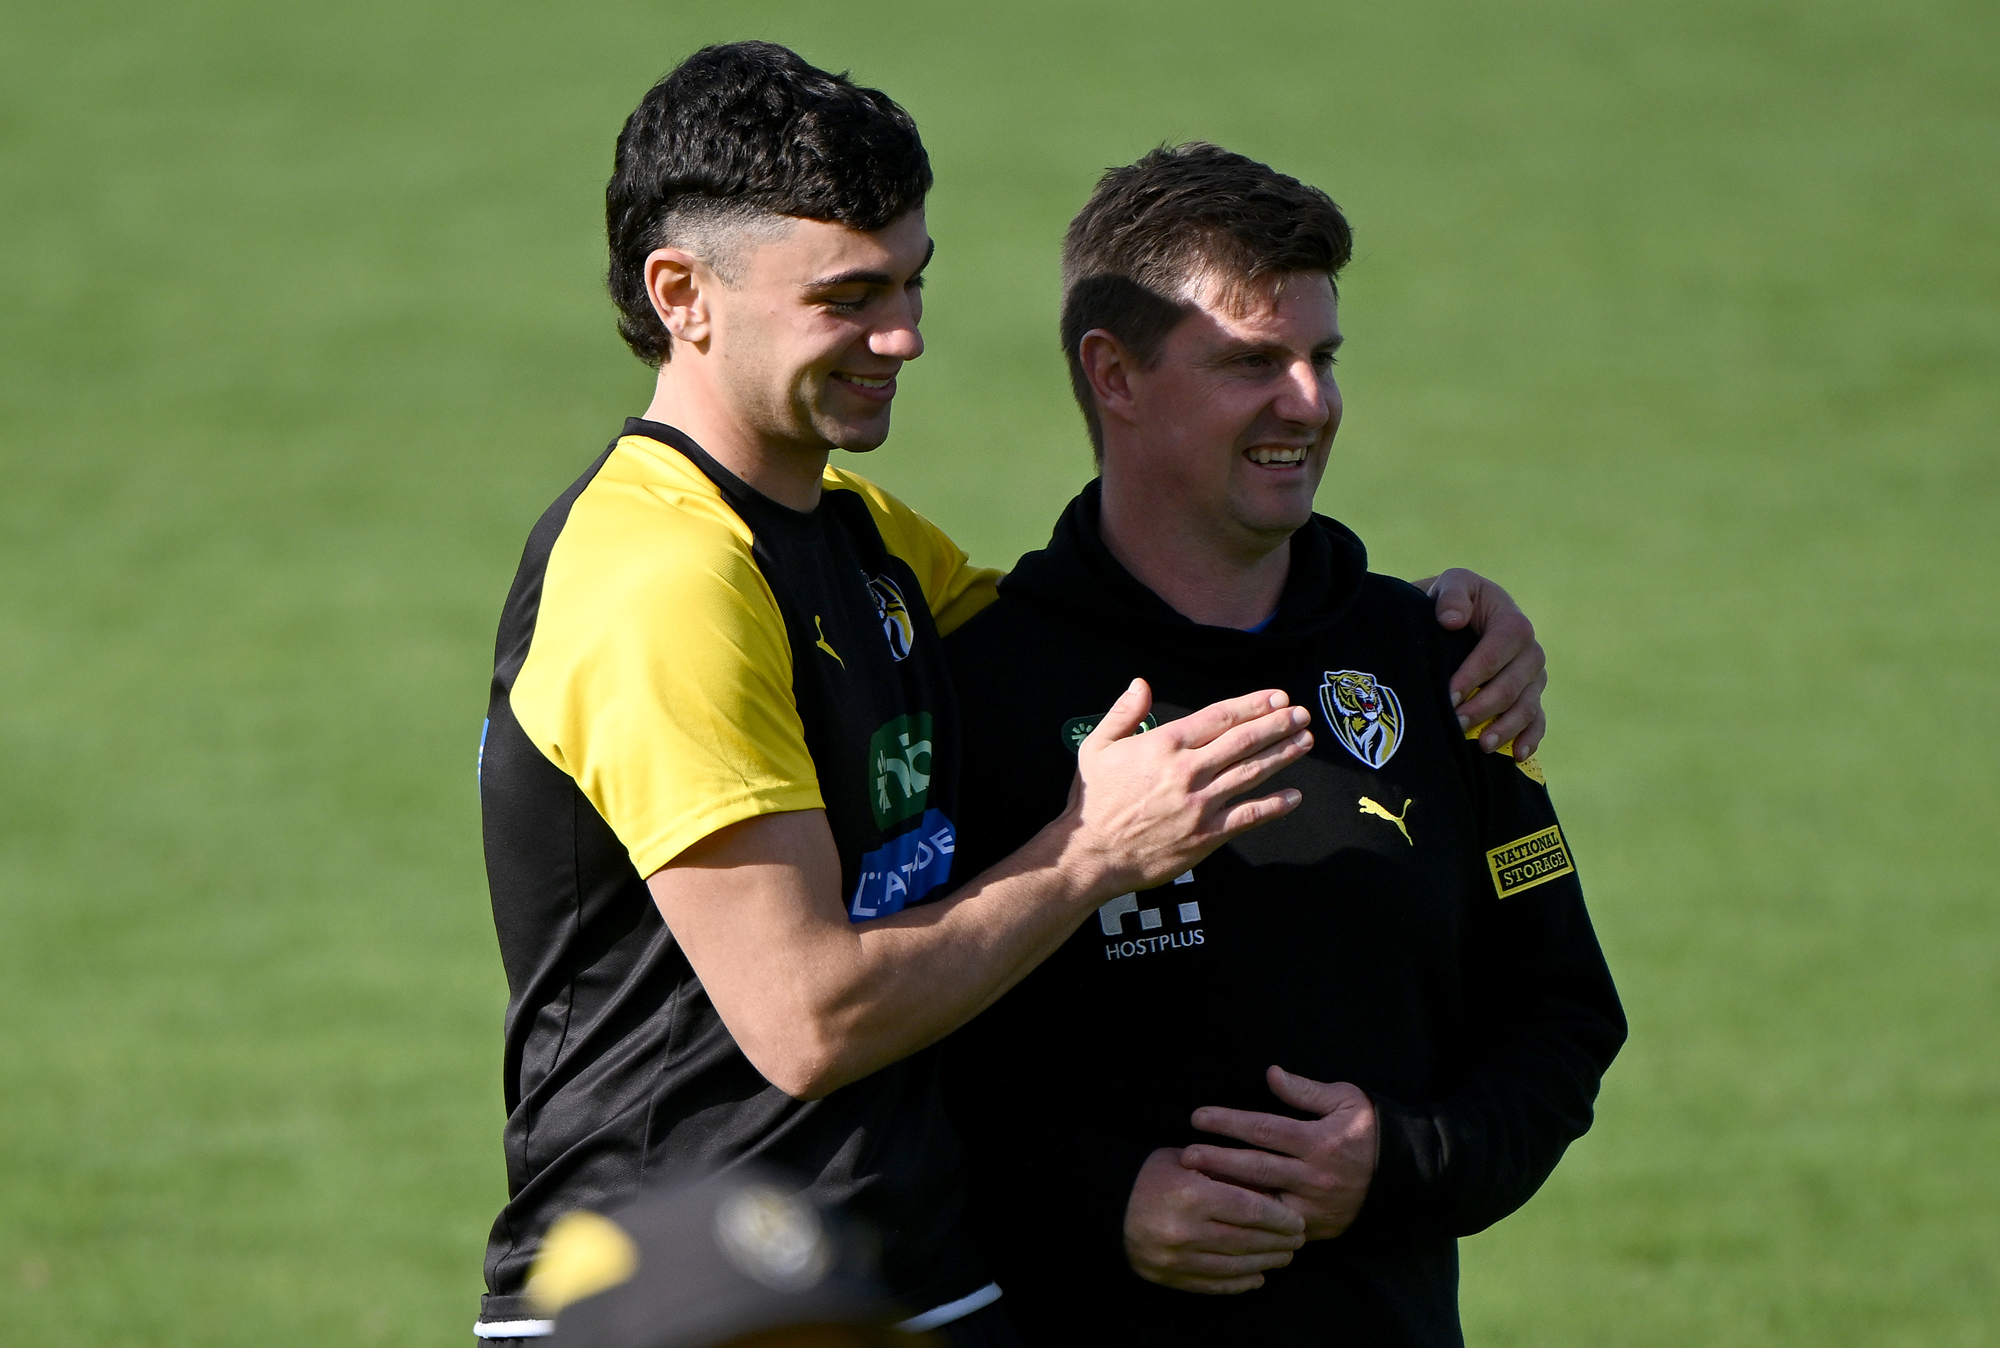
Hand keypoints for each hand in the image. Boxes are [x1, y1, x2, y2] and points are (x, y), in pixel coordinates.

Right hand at [1061, 679, 1311, 896]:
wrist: (1091, 853)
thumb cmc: (1092, 800)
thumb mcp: (1096, 747)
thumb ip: (1123, 713)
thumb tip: (1140, 684)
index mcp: (1165, 744)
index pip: (1219, 716)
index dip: (1253, 705)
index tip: (1278, 697)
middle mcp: (1188, 770)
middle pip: (1243, 741)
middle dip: (1277, 724)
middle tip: (1302, 714)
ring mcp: (1200, 804)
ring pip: (1251, 773)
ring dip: (1282, 755)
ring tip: (1305, 742)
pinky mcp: (1205, 835)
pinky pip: (1248, 817)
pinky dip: (1274, 806)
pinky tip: (1295, 796)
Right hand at [1123, 1147, 1305, 1293]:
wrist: (1106, 1207)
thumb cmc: (1151, 1176)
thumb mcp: (1185, 1160)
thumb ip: (1224, 1173)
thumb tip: (1270, 1189)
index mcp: (1193, 1196)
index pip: (1251, 1211)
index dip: (1280, 1219)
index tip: (1298, 1220)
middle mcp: (1187, 1231)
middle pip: (1248, 1241)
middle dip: (1279, 1242)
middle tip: (1299, 1240)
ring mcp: (1178, 1259)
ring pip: (1235, 1267)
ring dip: (1266, 1263)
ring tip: (1284, 1257)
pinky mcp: (1171, 1278)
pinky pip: (1214, 1285)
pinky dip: (1240, 1284)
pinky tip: (1258, 1278)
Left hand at [1182, 1068, 1378, 1240]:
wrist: (1404, 1178)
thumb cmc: (1368, 1130)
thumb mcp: (1347, 1100)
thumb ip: (1307, 1091)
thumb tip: (1271, 1074)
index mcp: (1320, 1142)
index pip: (1265, 1130)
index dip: (1229, 1122)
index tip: (1198, 1117)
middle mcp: (1314, 1177)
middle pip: (1256, 1168)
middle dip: (1217, 1160)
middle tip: (1185, 1155)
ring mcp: (1313, 1207)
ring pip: (1262, 1201)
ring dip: (1226, 1192)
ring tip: (1193, 1184)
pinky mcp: (1313, 1228)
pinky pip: (1274, 1226)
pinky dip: (1247, 1219)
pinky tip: (1221, 1211)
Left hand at [1415, 568, 1546, 758]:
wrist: (1459, 619)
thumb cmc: (1454, 601)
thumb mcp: (1451, 584)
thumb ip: (1451, 595)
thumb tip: (1452, 620)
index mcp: (1513, 622)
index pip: (1501, 648)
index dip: (1476, 672)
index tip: (1449, 693)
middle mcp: (1530, 652)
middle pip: (1514, 683)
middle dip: (1484, 706)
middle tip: (1455, 723)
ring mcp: (1533, 678)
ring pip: (1527, 707)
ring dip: (1505, 728)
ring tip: (1481, 745)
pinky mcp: (1531, 698)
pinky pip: (1537, 721)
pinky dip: (1530, 739)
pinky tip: (1515, 755)